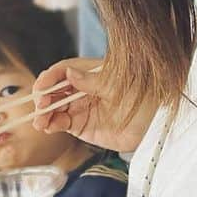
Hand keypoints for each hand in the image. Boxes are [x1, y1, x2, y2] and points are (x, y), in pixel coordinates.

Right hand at [32, 58, 156, 152]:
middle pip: (55, 90)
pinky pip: (62, 123)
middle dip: (44, 97)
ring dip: (44, 113)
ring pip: (55, 107)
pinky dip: (52, 124)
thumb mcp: (118, 87)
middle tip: (41, 106)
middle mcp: (84, 89)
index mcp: (92, 74)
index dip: (50, 78)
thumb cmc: (144, 98)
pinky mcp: (83, 125)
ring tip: (40, 121)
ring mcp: (82, 107)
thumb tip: (69, 72)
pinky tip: (48, 126)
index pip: (63, 71)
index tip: (42, 86)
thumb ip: (92, 82)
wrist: (157, 124)